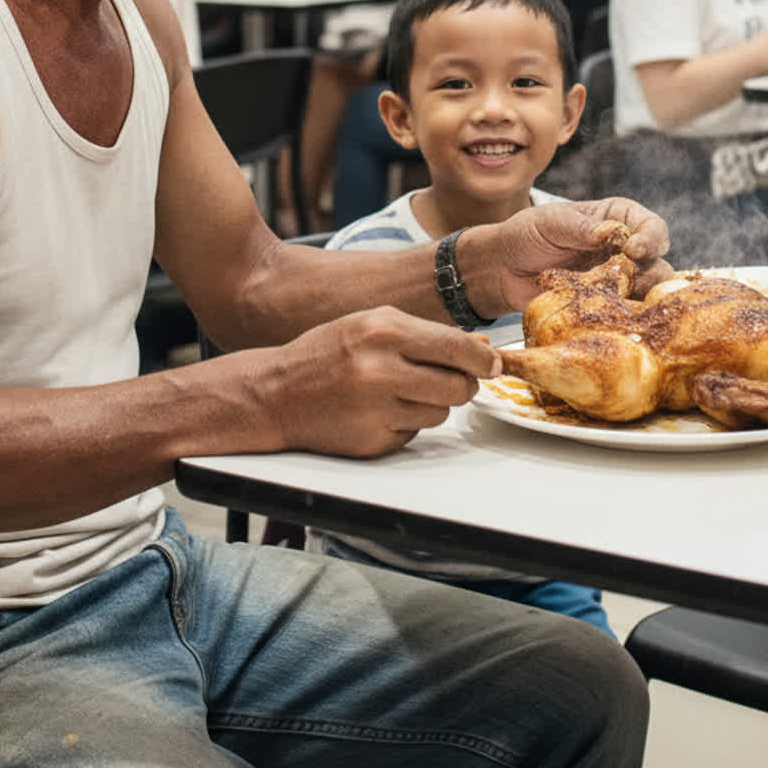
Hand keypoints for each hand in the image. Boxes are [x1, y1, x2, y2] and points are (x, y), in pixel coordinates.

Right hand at [264, 307, 499, 456]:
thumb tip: (479, 350)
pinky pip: (414, 435)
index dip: (482, 359)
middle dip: (461, 385)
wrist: (275, 394)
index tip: (492, 364)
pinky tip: (378, 412)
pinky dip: (405, 424)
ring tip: (398, 393)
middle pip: (458, 387)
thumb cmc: (326, 353)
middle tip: (445, 380)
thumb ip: (424, 335)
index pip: (457, 348)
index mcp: (384, 331)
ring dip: (430, 406)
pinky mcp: (374, 442)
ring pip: (440, 414)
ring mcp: (377, 410)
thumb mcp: (371, 325)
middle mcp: (382, 369)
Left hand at [466, 199, 673, 315]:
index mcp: (617, 219)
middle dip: (652, 270)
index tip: (634, 249)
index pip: (651, 225)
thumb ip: (581, 228)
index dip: (650, 237)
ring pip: (650, 291)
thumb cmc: (527, 235)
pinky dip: (626, 317)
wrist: (503, 268)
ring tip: (624, 300)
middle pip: (659, 261)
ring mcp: (617, 281)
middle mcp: (624, 250)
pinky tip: (615, 319)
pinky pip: (627, 314)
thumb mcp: (551, 222)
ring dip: (643, 296)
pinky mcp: (606, 307)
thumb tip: (611, 232)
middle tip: (631, 278)